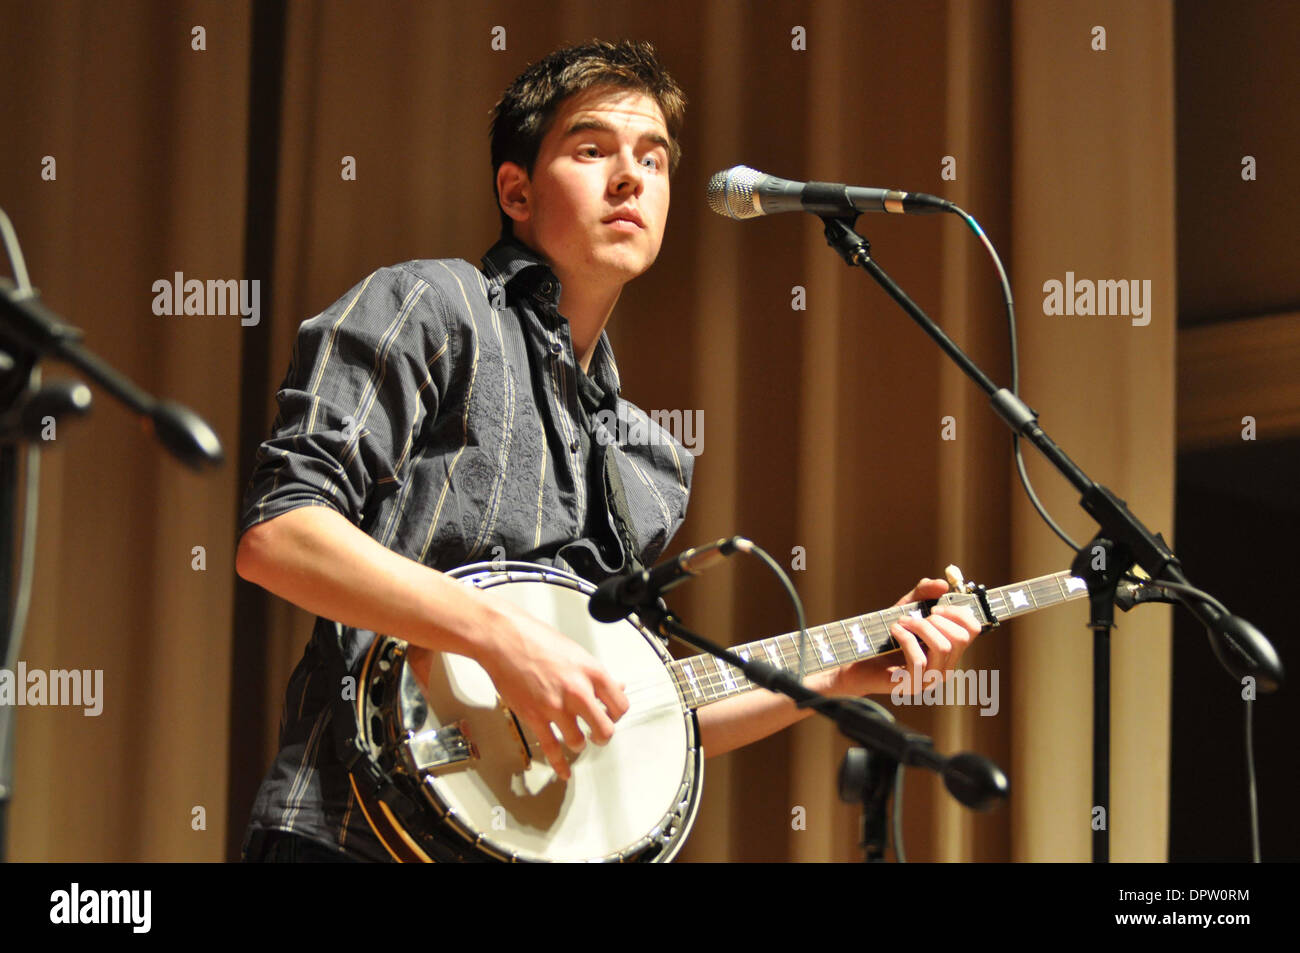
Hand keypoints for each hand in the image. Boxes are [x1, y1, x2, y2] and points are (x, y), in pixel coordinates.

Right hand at [475, 594, 629, 779]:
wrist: (503, 638)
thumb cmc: (535, 639)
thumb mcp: (575, 652)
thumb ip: (595, 674)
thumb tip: (615, 686)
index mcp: (591, 672)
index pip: (620, 705)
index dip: (616, 714)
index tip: (611, 716)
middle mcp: (577, 691)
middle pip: (605, 730)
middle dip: (602, 735)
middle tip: (598, 735)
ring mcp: (556, 706)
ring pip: (579, 742)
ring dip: (578, 743)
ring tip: (575, 739)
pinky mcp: (534, 717)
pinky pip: (551, 749)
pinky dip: (559, 764)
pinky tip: (564, 771)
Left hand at [825, 577, 981, 696]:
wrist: (858, 661)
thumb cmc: (885, 636)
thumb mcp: (905, 608)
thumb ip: (923, 593)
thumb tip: (943, 584)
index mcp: (950, 650)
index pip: (973, 629)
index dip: (958, 613)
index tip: (935, 607)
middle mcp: (945, 666)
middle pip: (960, 638)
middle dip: (936, 620)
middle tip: (914, 617)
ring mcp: (931, 679)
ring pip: (942, 647)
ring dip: (920, 627)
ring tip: (901, 622)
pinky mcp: (912, 685)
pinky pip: (920, 659)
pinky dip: (907, 638)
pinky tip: (894, 631)